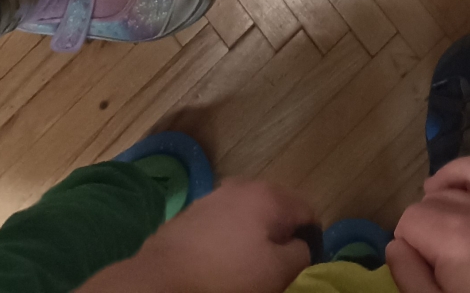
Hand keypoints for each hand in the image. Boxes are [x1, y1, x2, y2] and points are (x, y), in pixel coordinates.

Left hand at [136, 178, 315, 292]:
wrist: (160, 283)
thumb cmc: (226, 279)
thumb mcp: (277, 274)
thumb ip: (301, 255)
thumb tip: (300, 245)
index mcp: (268, 195)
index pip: (307, 211)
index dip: (309, 240)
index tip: (299, 266)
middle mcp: (241, 187)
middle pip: (274, 212)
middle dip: (277, 237)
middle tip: (270, 269)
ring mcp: (211, 199)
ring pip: (244, 218)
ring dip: (249, 239)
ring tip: (241, 269)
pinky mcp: (188, 216)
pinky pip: (218, 227)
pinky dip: (223, 243)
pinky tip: (215, 266)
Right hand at [387, 157, 469, 292]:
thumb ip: (411, 278)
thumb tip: (395, 246)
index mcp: (453, 235)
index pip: (410, 219)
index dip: (405, 241)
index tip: (413, 263)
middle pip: (439, 196)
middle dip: (426, 217)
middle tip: (427, 248)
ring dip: (455, 179)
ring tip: (442, 196)